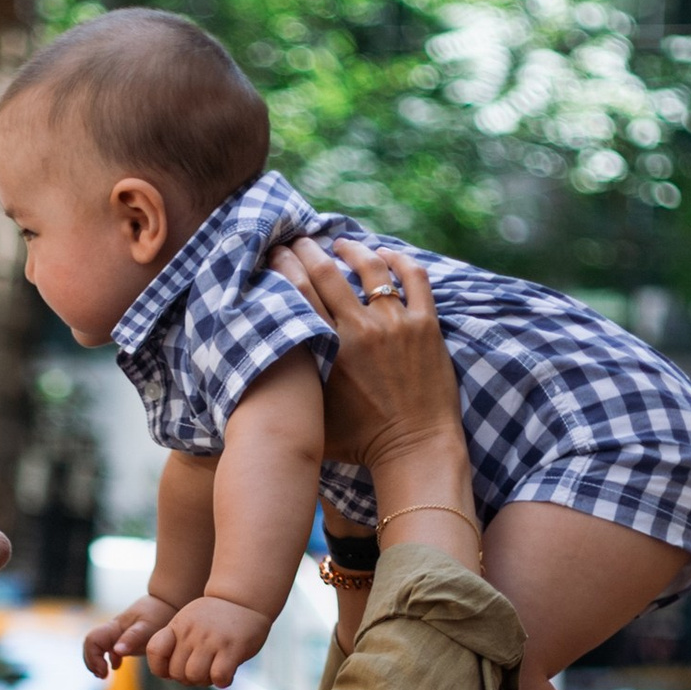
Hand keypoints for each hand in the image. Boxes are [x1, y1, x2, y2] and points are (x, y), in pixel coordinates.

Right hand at [82, 594, 186, 675]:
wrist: (168, 603)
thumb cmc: (159, 614)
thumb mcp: (147, 627)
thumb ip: (132, 638)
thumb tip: (117, 652)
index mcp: (115, 627)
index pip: (91, 641)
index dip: (92, 657)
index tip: (105, 671)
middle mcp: (112, 630)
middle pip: (89, 645)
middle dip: (91, 662)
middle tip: (102, 675)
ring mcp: (117, 634)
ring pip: (96, 647)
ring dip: (96, 661)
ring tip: (104, 674)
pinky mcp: (123, 638)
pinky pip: (107, 648)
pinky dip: (106, 659)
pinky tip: (115, 667)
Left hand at [132, 592, 267, 686]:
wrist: (243, 598)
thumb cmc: (214, 618)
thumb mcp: (186, 622)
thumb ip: (175, 643)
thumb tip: (168, 675)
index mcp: (177, 627)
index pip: (154, 651)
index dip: (160, 668)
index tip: (173, 669)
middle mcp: (191, 633)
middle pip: (176, 673)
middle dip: (188, 679)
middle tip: (202, 670)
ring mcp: (211, 640)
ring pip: (195, 676)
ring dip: (205, 681)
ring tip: (214, 672)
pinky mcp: (232, 648)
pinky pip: (219, 676)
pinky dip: (222, 681)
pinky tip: (227, 673)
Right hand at [267, 236, 470, 502]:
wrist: (414, 450)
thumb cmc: (360, 443)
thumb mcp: (315, 416)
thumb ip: (295, 386)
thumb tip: (264, 370)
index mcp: (329, 349)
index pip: (299, 293)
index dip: (284, 268)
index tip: (275, 254)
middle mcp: (361, 329)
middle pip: (328, 273)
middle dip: (309, 251)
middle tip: (299, 240)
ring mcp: (396, 323)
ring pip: (371, 268)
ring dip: (352, 250)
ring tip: (342, 244)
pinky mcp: (426, 325)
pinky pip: (414, 277)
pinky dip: (398, 259)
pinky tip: (386, 254)